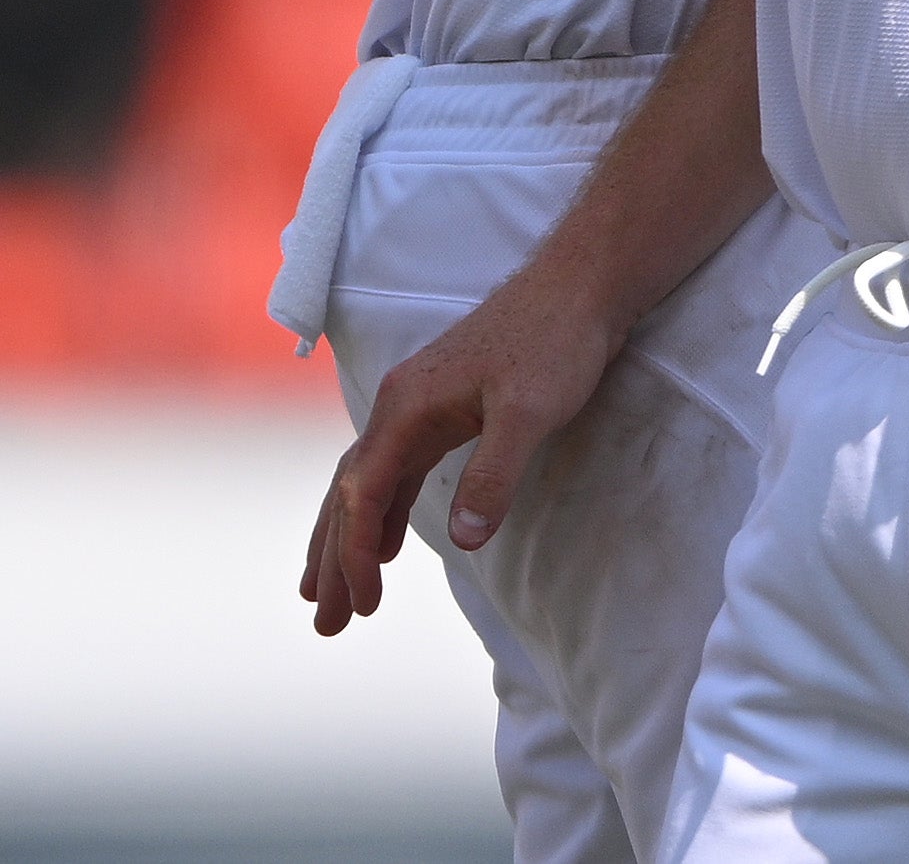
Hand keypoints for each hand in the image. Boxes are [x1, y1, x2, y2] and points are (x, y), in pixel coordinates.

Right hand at [300, 260, 632, 636]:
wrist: (582, 285)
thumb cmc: (557, 340)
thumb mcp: (531, 411)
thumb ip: (494, 475)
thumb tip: (464, 541)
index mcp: (406, 408)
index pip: (362, 494)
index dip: (356, 552)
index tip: (361, 601)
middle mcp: (399, 407)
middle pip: (350, 494)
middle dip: (334, 559)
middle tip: (327, 623)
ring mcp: (419, 407)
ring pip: (369, 484)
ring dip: (351, 539)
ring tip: (334, 593)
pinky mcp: (445, 409)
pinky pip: (400, 471)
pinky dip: (387, 511)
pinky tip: (389, 543)